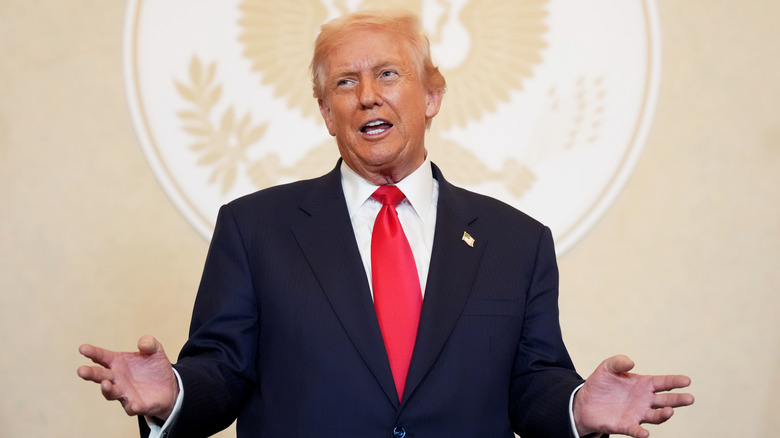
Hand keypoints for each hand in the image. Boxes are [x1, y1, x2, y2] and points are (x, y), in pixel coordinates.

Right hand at [77, 335, 177, 420]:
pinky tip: (133, 404)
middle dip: (91, 373)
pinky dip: (131, 406)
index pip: (102, 356)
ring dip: (107, 389)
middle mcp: (116, 379)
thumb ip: (149, 344)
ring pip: (111, 393)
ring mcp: (124, 393)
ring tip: (105, 384)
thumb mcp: (155, 351)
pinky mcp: (136, 406)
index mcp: (117, 362)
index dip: (92, 352)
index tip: (82, 348)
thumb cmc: (154, 367)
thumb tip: (142, 343)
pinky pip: (131, 407)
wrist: (168, 388)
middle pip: (100, 376)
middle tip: (81, 370)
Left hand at [573, 355, 693, 437]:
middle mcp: (644, 400)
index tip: (687, 381)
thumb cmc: (601, 384)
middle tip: (689, 398)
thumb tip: (631, 363)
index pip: (663, 382)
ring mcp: (637, 414)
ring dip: (663, 415)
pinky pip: (636, 430)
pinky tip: (645, 433)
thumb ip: (618, 362)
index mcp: (643, 384)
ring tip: (670, 411)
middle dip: (678, 400)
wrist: (585, 402)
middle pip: (666, 401)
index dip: (675, 381)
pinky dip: (641, 432)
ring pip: (655, 416)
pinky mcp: (626, 425)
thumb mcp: (607, 368)